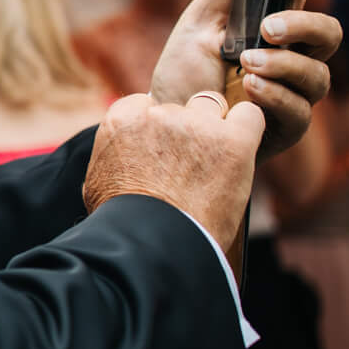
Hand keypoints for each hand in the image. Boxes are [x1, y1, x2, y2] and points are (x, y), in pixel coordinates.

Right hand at [83, 91, 263, 253]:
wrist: (151, 244)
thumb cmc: (122, 222)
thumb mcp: (98, 181)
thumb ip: (111, 155)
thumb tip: (116, 156)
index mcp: (123, 119)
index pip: (147, 104)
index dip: (157, 128)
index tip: (162, 152)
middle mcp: (159, 114)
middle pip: (182, 107)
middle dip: (187, 130)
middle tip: (190, 165)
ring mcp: (197, 125)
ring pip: (214, 108)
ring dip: (216, 130)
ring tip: (214, 167)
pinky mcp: (233, 141)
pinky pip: (250, 116)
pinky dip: (247, 129)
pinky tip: (239, 154)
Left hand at [150, 0, 341, 158]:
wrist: (166, 132)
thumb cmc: (182, 79)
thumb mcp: (197, 29)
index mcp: (269, 30)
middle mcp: (290, 59)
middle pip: (329, 34)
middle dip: (305, 25)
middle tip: (269, 27)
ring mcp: (293, 94)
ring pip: (318, 75)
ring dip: (283, 65)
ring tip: (246, 65)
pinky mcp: (287, 127)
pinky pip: (299, 109)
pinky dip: (275, 95)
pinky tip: (249, 88)